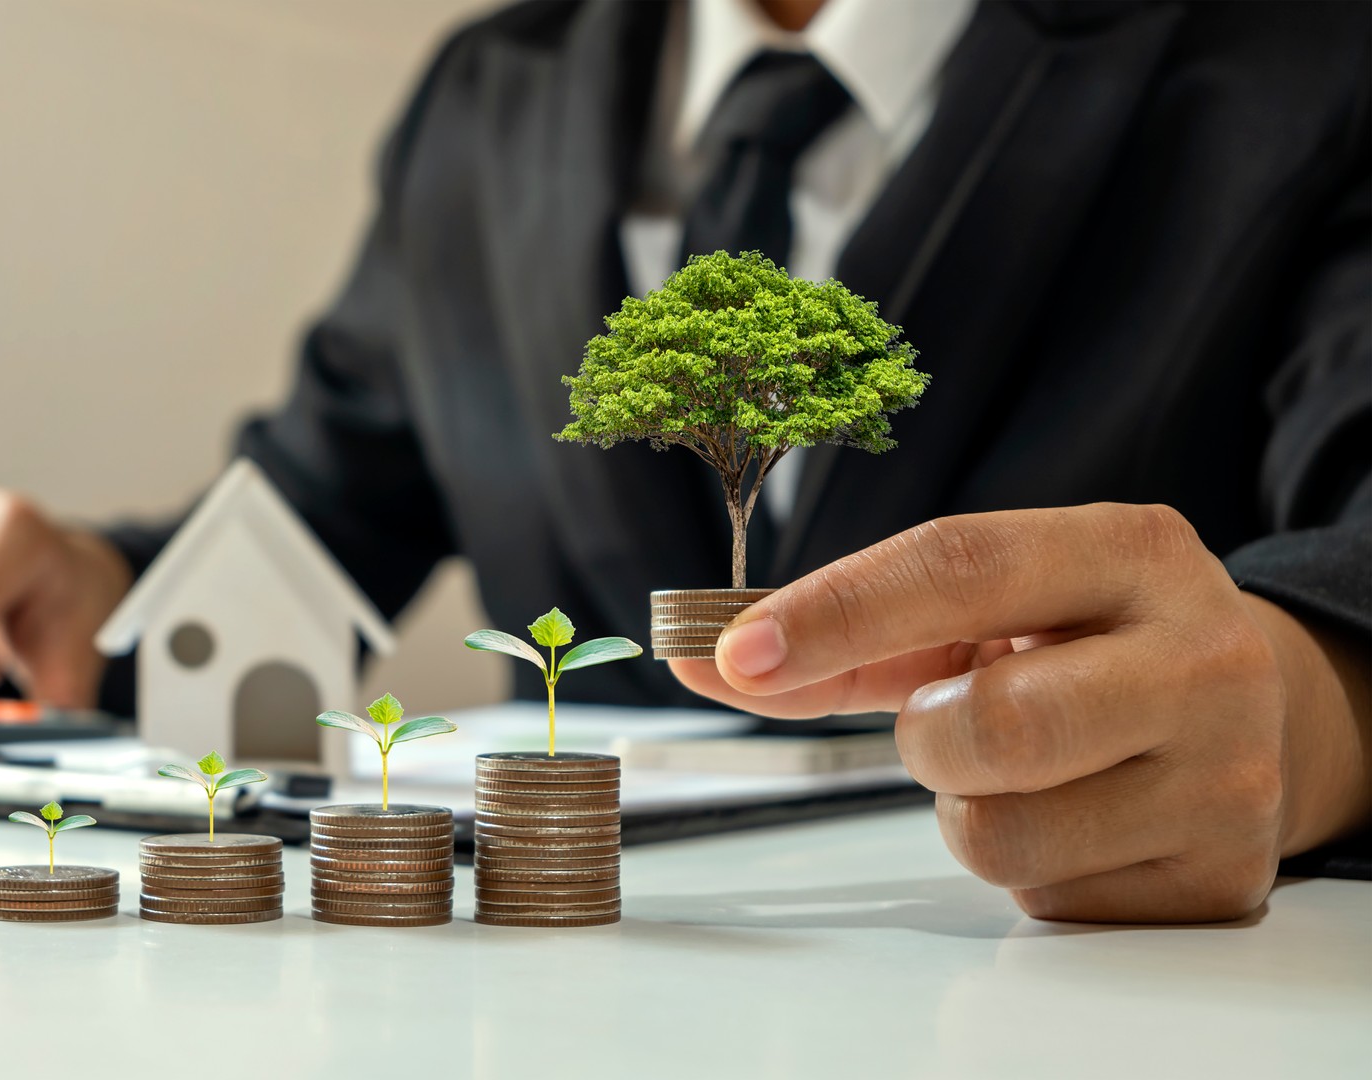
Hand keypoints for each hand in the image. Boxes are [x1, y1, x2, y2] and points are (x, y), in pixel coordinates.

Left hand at [672, 503, 1371, 922]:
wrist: (1260, 716)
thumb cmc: (1080, 647)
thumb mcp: (985, 612)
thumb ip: (846, 637)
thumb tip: (706, 662)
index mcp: (1132, 551)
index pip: (960, 565)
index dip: (836, 611)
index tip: (739, 654)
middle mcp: (1202, 656)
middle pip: (991, 724)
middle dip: (926, 739)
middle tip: (946, 725)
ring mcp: (1226, 775)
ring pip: (1002, 835)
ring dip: (968, 812)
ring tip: (1025, 774)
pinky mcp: (1222, 877)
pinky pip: (1046, 900)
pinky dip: (1028, 869)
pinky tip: (1081, 822)